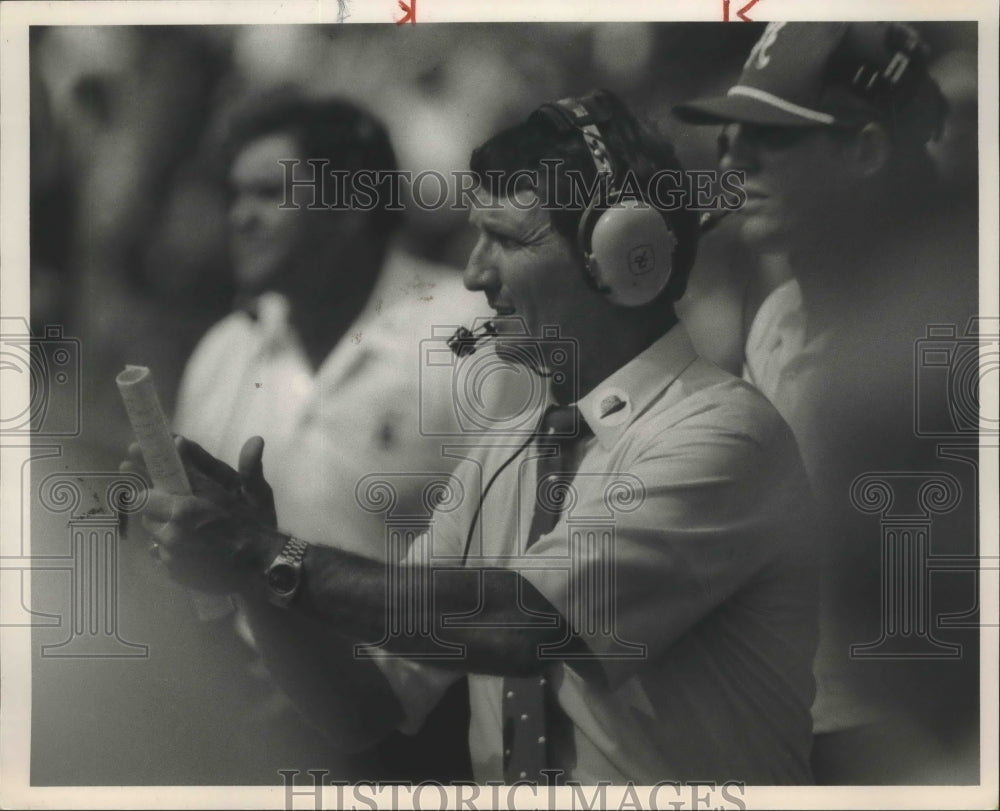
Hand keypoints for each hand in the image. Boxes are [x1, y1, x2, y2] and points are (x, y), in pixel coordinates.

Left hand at [120, 436, 280, 593]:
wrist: (263, 570)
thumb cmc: (259, 530)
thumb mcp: (258, 495)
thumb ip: (248, 468)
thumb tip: (256, 439)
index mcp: (187, 508)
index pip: (146, 491)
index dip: (138, 475)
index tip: (131, 460)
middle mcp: (173, 530)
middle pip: (144, 510)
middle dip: (154, 502)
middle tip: (169, 500)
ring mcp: (171, 554)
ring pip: (152, 531)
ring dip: (162, 524)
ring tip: (185, 525)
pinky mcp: (173, 572)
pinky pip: (160, 553)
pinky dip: (170, 547)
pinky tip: (190, 545)